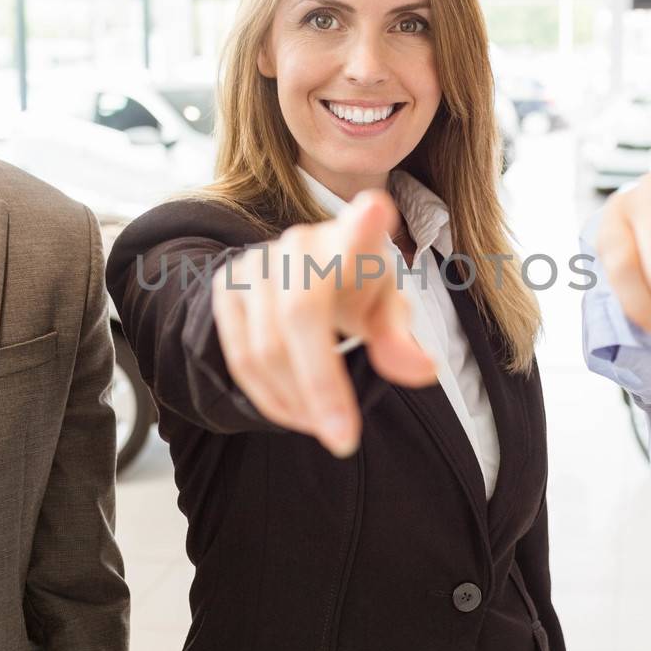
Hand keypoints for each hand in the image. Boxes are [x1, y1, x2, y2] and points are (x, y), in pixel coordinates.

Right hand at [211, 188, 437, 455]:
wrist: (298, 275)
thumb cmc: (354, 291)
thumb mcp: (385, 312)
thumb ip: (400, 341)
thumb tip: (423, 371)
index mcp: (354, 240)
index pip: (361, 227)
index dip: (365, 222)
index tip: (376, 210)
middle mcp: (300, 244)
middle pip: (301, 316)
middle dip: (321, 385)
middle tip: (343, 440)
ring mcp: (256, 263)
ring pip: (264, 347)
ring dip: (295, 400)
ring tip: (325, 428)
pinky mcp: (227, 287)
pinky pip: (240, 357)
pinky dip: (268, 396)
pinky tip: (295, 414)